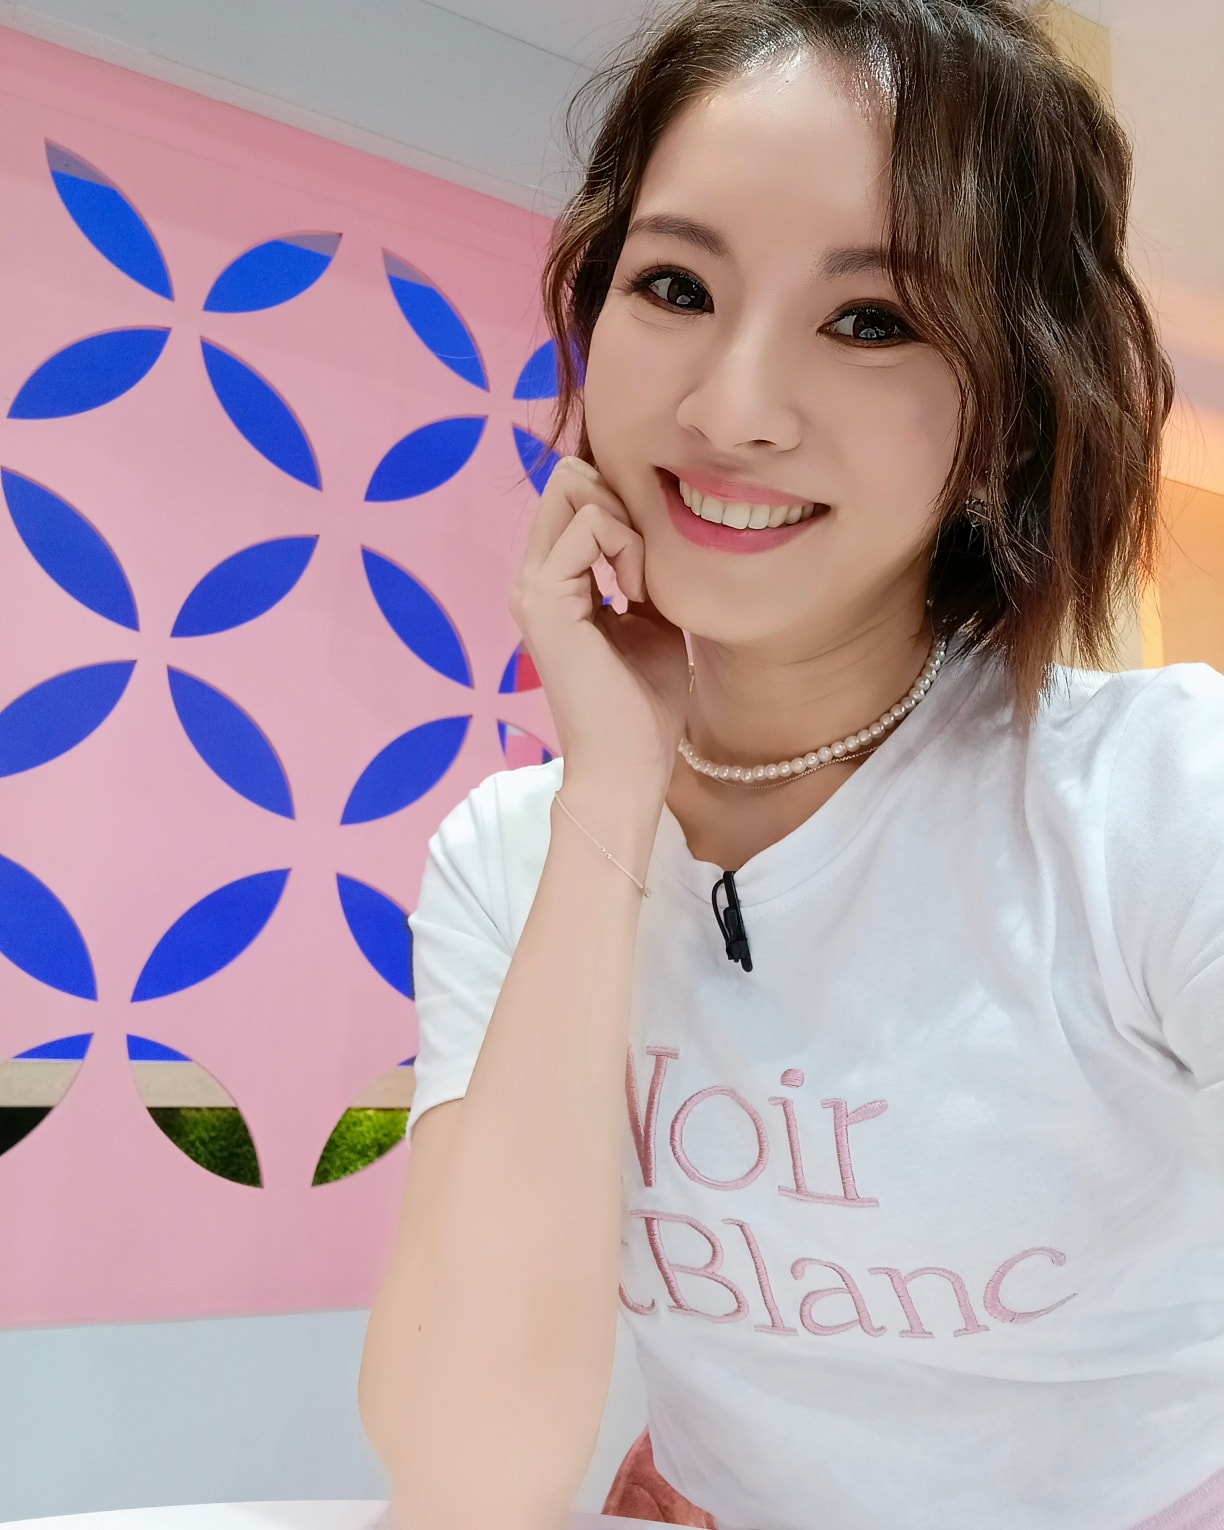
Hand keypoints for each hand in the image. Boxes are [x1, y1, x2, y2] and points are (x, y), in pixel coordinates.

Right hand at [509, 456, 689, 783]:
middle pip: (568, 476)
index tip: (654, 560)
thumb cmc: (644, 704)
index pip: (576, 493)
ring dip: (627, 523)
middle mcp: (532, 578)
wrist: (627, 763)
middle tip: (648, 560)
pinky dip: (630, 547)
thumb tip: (656, 524)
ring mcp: (532, 586)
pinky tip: (641, 594)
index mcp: (553, 582)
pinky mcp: (544, 597)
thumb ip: (643, 570)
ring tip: (644, 583)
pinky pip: (591, 525)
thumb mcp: (652, 618)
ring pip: (574, 486)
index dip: (624, 502)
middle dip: (622, 499)